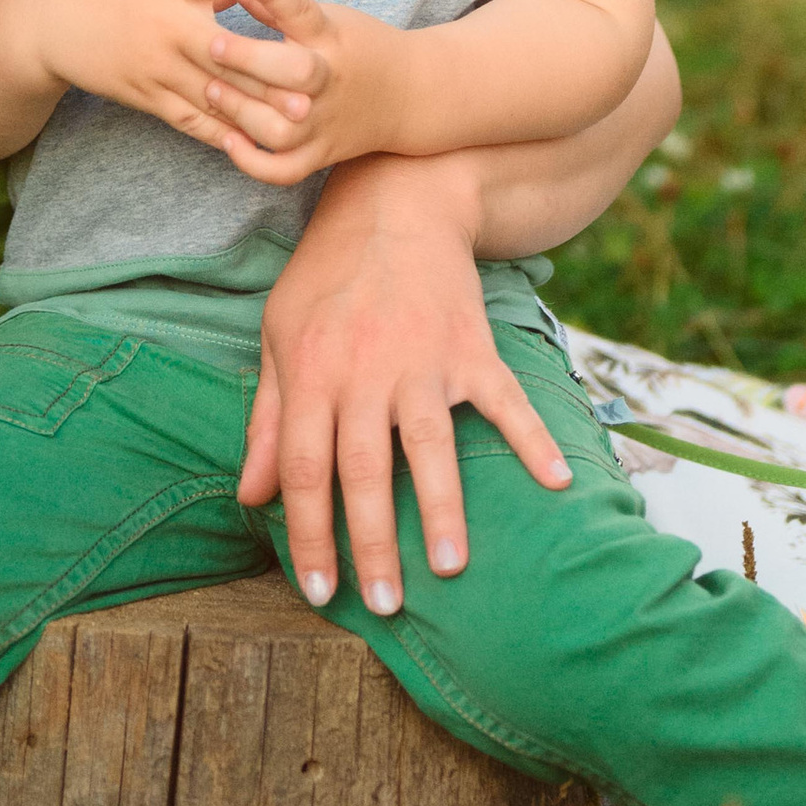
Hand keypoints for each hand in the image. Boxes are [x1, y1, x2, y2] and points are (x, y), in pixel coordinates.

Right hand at [28, 0, 319, 156]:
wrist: (51, 21)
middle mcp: (168, 27)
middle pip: (223, 53)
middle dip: (267, 73)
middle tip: (309, 87)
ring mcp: (156, 66)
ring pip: (212, 93)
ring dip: (255, 110)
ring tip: (294, 122)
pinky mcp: (145, 94)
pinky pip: (187, 117)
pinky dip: (217, 131)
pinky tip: (248, 142)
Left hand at [200, 0, 411, 182]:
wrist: (408, 95)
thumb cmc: (357, 46)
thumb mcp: (326, 17)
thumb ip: (276, 4)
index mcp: (329, 37)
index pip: (302, 9)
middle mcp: (329, 80)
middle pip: (294, 72)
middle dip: (250, 60)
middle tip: (212, 45)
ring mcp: (324, 121)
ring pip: (282, 129)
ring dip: (244, 114)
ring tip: (212, 92)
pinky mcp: (321, 153)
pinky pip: (285, 170)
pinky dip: (255, 163)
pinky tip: (229, 141)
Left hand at [245, 154, 569, 614]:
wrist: (395, 201)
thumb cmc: (327, 276)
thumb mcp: (280, 336)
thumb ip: (268, 420)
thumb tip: (250, 498)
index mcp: (312, 372)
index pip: (306, 468)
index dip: (309, 533)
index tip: (319, 590)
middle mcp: (366, 371)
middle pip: (365, 468)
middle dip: (372, 541)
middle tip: (384, 603)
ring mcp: (424, 359)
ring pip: (431, 443)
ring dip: (442, 508)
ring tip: (451, 566)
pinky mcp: (472, 346)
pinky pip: (505, 400)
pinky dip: (531, 439)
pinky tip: (555, 483)